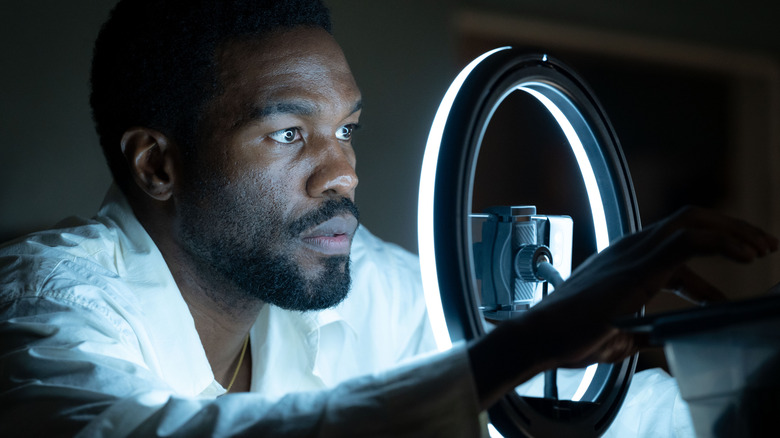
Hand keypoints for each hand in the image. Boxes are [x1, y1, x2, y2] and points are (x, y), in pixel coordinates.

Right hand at [469, 207, 777, 407]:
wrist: (541, 335)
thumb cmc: (569, 336)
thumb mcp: (615, 333)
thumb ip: (637, 331)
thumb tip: (652, 338)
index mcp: (625, 260)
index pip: (677, 238)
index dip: (716, 247)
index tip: (743, 263)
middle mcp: (630, 248)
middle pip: (690, 219)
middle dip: (731, 229)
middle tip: (763, 246)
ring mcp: (633, 253)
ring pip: (693, 222)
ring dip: (734, 232)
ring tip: (762, 249)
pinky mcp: (638, 266)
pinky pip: (689, 240)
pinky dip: (723, 243)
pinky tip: (745, 258)